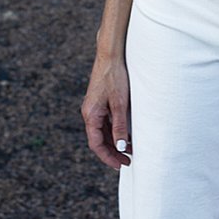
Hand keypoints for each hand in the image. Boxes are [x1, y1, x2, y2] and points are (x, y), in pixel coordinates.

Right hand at [81, 52, 131, 169]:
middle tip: (127, 160)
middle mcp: (89, 113)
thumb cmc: (115, 76)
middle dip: (112, 152)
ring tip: (129, 150)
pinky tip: (124, 134)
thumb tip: (121, 148)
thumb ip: (119, 126)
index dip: (108, 157)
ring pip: (101, 132)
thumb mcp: (120, 103)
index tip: (120, 164)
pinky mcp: (98, 102)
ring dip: (113, 142)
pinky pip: (104, 122)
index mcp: (91, 115)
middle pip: (98, 140)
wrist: (110, 54)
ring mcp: (93, 107)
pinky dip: (113, 131)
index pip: (96, 144)